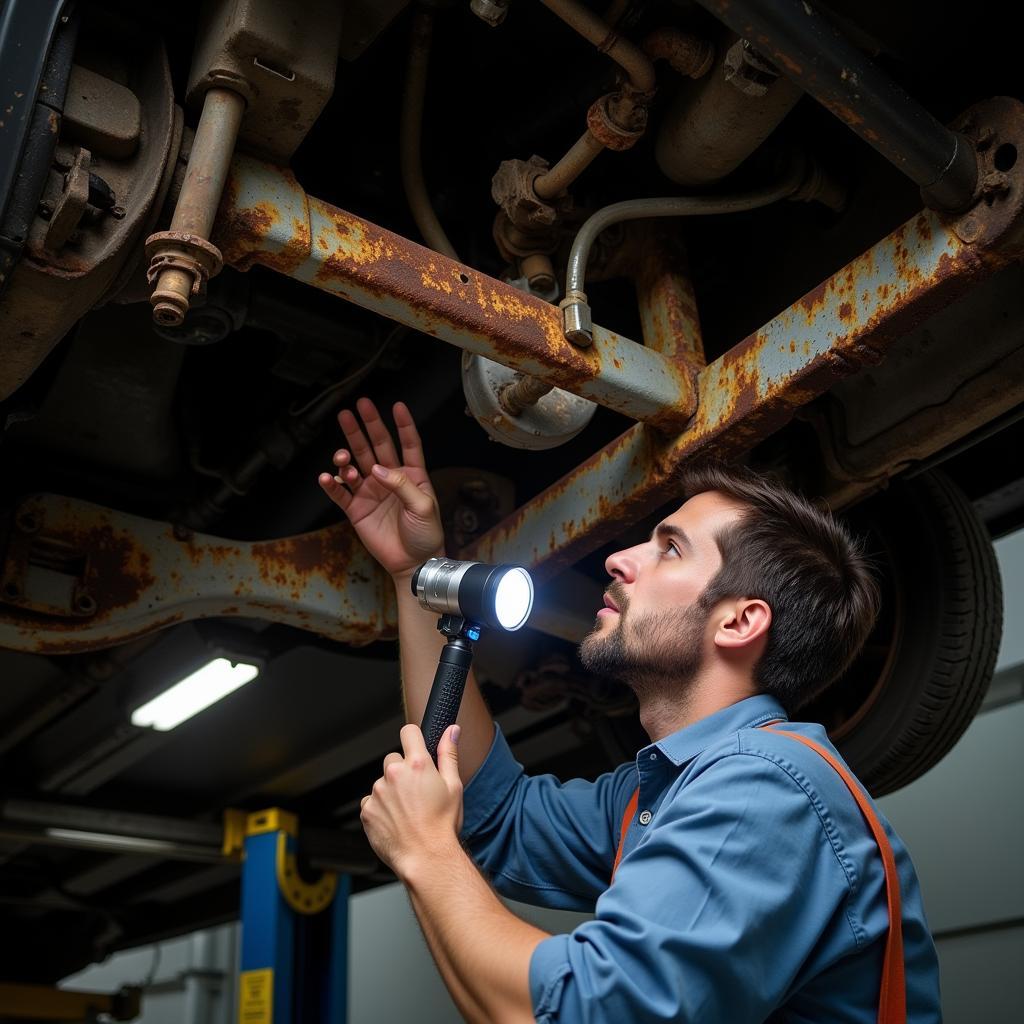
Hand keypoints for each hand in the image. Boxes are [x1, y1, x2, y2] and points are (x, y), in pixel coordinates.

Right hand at [318, 398, 443, 578]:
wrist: (413, 562)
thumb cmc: (426, 535)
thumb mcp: (423, 507)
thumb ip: (402, 484)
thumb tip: (378, 469)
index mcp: (412, 475)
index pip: (408, 444)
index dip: (403, 425)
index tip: (397, 406)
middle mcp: (389, 478)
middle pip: (376, 446)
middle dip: (366, 426)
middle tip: (356, 406)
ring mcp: (371, 492)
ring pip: (355, 465)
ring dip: (346, 456)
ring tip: (342, 456)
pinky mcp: (356, 509)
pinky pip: (340, 493)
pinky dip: (332, 484)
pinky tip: (327, 476)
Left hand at [360, 724, 463, 878]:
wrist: (426, 859)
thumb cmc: (443, 825)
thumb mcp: (454, 786)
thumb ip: (448, 754)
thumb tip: (451, 730)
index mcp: (417, 764)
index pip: (408, 732)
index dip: (414, 738)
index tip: (416, 748)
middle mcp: (394, 774)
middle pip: (393, 759)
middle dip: (403, 771)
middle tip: (416, 793)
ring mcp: (377, 792)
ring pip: (382, 782)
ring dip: (391, 791)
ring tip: (407, 812)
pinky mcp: (366, 810)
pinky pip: (371, 802)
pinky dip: (381, 809)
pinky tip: (395, 822)